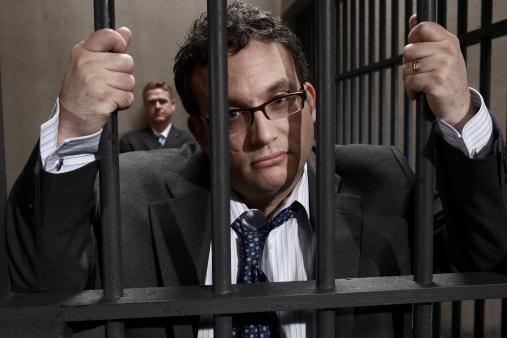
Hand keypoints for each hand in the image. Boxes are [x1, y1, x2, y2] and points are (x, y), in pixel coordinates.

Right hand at [58, 27, 134, 145]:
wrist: (70, 121)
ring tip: (106, 94)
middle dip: (122, 76)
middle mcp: (87, 63)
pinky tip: (108, 104)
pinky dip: (122, 104)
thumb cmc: (81, 93)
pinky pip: (128, 97)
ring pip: (130, 81)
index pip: (109, 35)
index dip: (119, 45)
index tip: (116, 55)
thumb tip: (126, 32)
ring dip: (122, 91)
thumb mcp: (90, 65)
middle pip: (127, 62)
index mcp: (83, 52)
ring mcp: (95, 80)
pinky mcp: (104, 97)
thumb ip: (110, 48)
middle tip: (106, 84)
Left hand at [403, 15, 475, 133]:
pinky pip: (410, 81)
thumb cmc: (445, 79)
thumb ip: (425, 37)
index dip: (412, 39)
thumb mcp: (440, 55)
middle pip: (409, 50)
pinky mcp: (436, 81)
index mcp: (448, 41)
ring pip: (406, 67)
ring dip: (408, 79)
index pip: (423, 27)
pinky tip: (419, 93)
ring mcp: (443, 66)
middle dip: (407, 64)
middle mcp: (447, 51)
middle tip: (419, 74)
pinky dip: (410, 90)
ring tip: (420, 84)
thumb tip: (414, 18)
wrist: (457, 105)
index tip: (415, 52)